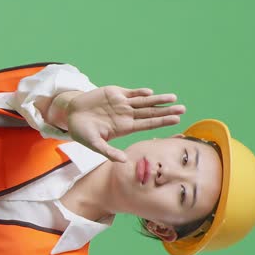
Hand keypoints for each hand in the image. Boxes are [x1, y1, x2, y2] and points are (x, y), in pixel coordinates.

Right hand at [58, 86, 184, 161]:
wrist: (71, 114)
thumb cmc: (82, 132)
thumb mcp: (93, 144)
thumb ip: (108, 151)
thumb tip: (123, 161)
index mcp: (124, 127)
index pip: (148, 124)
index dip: (162, 122)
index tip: (176, 121)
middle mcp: (127, 115)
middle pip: (150, 113)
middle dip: (166, 111)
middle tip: (183, 109)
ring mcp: (122, 104)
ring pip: (144, 101)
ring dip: (158, 99)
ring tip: (173, 98)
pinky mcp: (115, 93)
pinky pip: (131, 93)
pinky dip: (140, 93)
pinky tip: (150, 93)